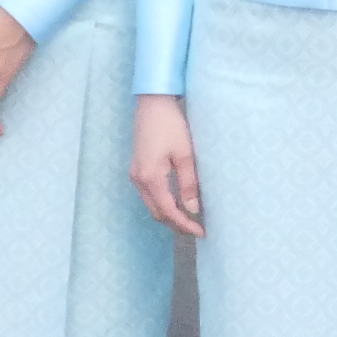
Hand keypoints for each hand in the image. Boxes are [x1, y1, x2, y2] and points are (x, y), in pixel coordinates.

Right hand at [131, 95, 204, 238]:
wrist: (152, 103)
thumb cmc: (170, 125)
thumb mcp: (185, 155)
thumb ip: (188, 183)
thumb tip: (193, 209)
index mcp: (149, 177)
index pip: (168, 211)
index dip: (184, 224)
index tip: (201, 232)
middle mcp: (138, 180)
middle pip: (157, 213)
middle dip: (176, 224)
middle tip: (197, 229)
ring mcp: (135, 175)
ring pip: (152, 205)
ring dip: (169, 215)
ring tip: (190, 219)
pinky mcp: (137, 169)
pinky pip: (149, 195)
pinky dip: (163, 203)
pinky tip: (177, 202)